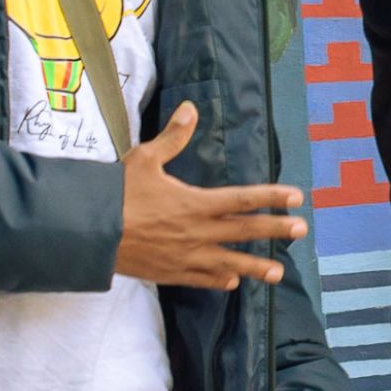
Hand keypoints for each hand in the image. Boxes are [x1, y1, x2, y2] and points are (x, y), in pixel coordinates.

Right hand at [116, 103, 306, 289]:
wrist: (88, 233)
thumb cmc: (116, 193)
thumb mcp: (145, 159)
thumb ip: (173, 137)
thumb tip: (191, 108)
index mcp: (196, 203)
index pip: (243, 199)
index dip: (271, 197)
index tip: (295, 197)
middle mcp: (197, 232)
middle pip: (244, 231)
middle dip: (275, 229)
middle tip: (301, 230)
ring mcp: (185, 256)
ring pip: (228, 263)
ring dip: (255, 267)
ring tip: (279, 272)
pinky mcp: (170, 273)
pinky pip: (200, 279)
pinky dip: (218, 280)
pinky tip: (231, 282)